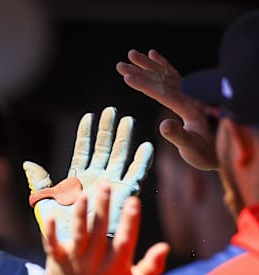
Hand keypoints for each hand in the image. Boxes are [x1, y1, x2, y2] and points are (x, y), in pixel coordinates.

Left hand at [23, 106, 153, 240]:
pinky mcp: (122, 196)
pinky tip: (145, 147)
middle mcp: (96, 179)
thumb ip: (39, 182)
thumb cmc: (60, 229)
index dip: (86, 133)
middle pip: (103, 148)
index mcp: (78, 178)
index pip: (83, 150)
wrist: (76, 250)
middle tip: (112, 110)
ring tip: (128, 120)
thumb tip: (28, 163)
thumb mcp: (46, 203)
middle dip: (107, 129)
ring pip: (119, 157)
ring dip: (124, 139)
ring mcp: (110, 186)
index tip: (89, 116)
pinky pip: (134, 176)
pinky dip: (140, 162)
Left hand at [43, 183, 168, 274]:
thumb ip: (152, 266)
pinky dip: (51, 231)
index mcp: (117, 264)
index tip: (133, 200)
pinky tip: (52, 216)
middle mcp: (96, 260)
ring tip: (83, 195)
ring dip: (80, 214)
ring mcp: (76, 260)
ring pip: (78, 234)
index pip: (126, 239)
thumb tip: (165, 246)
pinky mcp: (58, 261)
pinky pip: (52, 244)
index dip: (130, 220)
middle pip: (100, 230)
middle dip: (103, 207)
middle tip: (105, 185)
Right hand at [116, 49, 217, 169]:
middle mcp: (190, 97)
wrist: (220, 152)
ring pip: (166, 75)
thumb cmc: (204, 154)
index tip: (127, 77)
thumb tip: (163, 124)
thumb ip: (178, 136)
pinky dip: (163, 64)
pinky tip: (153, 55)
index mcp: (189, 108)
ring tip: (131, 54)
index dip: (144, 84)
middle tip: (120, 65)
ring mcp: (190, 95)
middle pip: (162, 80)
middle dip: (140, 71)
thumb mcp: (191, 148)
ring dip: (148, 64)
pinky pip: (174, 75)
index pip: (162, 93)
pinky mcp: (188, 95)